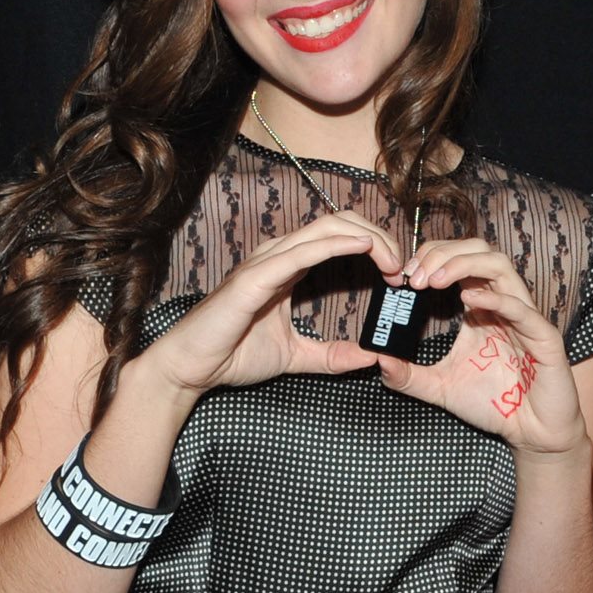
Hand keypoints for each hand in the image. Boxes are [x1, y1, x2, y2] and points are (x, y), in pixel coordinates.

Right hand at [135, 210, 397, 397]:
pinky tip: (363, 246)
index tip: (397, 275)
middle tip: (402, 267)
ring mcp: (265, 262)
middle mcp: (277, 255)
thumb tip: (368, 360)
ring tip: (392, 258)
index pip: (338, 238)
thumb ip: (329, 356)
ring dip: (367, 239)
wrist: (189, 368)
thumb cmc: (231, 355)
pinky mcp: (254, 277)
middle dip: (378, 237)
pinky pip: (302, 251)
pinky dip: (336, 244)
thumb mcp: (294, 357)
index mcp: (287, 267)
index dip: (373, 247)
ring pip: (325, 229)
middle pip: (338, 224)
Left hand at [371, 237, 586, 456]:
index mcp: (482, 307)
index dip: (432, 258)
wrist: (532, 433)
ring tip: (433, 280)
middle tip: (415, 276)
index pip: (459, 260)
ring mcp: (525, 318)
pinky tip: (467, 300)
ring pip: (500, 266)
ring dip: (463, 265)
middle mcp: (503, 304)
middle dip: (443, 253)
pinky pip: (521, 308)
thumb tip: (377, 360)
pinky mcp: (544, 338)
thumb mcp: (440, 388)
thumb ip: (408, 376)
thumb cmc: (494, 403)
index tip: (404, 276)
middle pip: (479, 251)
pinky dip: (494, 298)